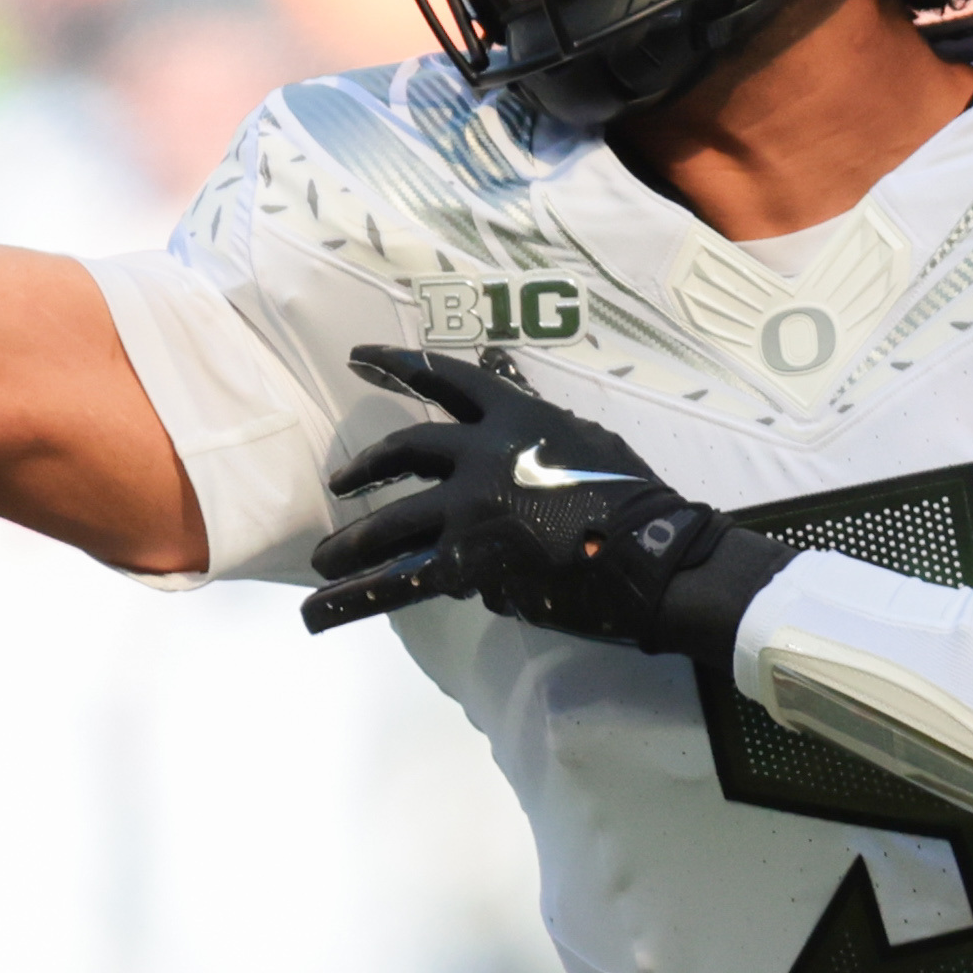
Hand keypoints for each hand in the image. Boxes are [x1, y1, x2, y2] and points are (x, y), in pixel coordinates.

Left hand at [306, 346, 782, 655]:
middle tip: (340, 482)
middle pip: (404, 450)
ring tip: (324, 559)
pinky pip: (398, 583)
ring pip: (390, 522)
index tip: (357, 358)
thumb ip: (530, 406)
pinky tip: (317, 614)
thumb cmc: (634, 496)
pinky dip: (352, 601)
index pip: (444, 378)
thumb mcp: (583, 433)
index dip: (395, 364)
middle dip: (366, 467)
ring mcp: (469, 508)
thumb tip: (498, 367)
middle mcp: (481, 453)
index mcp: (514, 416)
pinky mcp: (467, 563)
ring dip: (350, 544)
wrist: (655, 554)